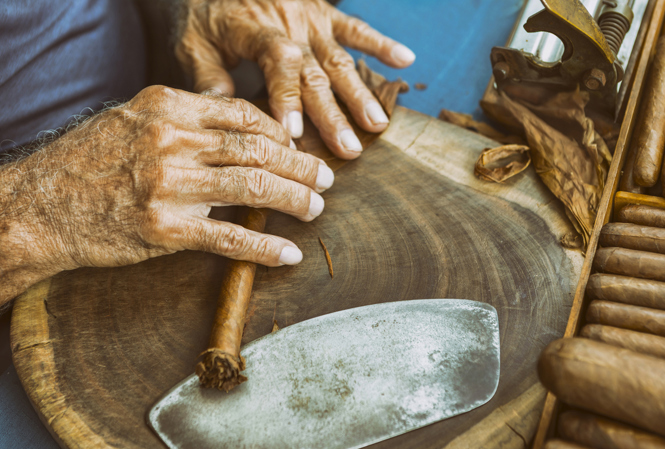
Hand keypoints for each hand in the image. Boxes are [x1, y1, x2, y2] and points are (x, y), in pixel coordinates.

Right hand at [0, 86, 331, 286]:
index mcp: (168, 108)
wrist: (38, 206)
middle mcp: (172, 140)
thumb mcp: (132, 120)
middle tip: (324, 179)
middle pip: (258, 149)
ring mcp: (169, 185)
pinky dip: (265, 249)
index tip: (297, 148)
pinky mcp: (165, 229)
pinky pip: (229, 239)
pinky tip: (288, 255)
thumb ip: (184, 120)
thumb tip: (239, 129)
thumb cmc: (88, 162)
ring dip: (294, 199)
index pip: (243, 115)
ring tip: (316, 208)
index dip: (281, 133)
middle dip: (300, 166)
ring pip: (253, 188)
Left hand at [176, 0, 414, 158]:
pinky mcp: (324, 13)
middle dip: (333, 114)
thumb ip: (207, 77)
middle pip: (314, 72)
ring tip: (378, 125)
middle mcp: (287, 22)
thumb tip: (221, 114)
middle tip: (349, 149)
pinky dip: (381, 43)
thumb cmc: (202, 17)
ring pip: (338, 60)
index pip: (277, 62)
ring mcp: (310, 18)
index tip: (294, 134)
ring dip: (360, 94)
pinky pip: (355, 27)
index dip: (287, 97)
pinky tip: (406, 61)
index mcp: (252, 28)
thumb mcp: (190, 44)